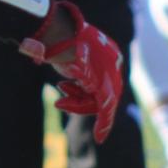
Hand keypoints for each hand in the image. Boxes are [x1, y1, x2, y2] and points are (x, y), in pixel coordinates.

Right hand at [18, 1, 123, 142]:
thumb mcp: (67, 49)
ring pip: (100, 101)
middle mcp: (114, 61)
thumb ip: (73, 62)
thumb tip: (54, 60)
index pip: (102, 77)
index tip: (78, 97)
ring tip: (59, 102)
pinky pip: (106, 110)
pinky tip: (100, 137)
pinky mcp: (104, 85)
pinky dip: (104, 124)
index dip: (88, 90)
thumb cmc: (54, 35)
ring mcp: (111, 73)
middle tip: (60, 102)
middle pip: (102, 90)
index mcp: (107, 50)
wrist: (55, 30)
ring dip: (78, 106)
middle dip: (82, 100)